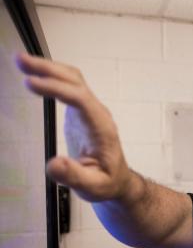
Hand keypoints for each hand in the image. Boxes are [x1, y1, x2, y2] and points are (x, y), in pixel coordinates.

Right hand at [16, 53, 132, 201]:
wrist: (116, 180)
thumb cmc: (107, 183)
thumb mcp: (93, 186)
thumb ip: (75, 176)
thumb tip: (54, 164)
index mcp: (101, 128)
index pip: (80, 99)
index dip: (57, 89)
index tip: (32, 83)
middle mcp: (97, 114)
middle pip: (76, 83)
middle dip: (49, 69)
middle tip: (21, 61)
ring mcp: (90, 111)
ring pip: (72, 80)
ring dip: (49, 68)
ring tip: (21, 60)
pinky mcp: (81, 113)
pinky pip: (68, 87)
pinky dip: (51, 77)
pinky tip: (33, 73)